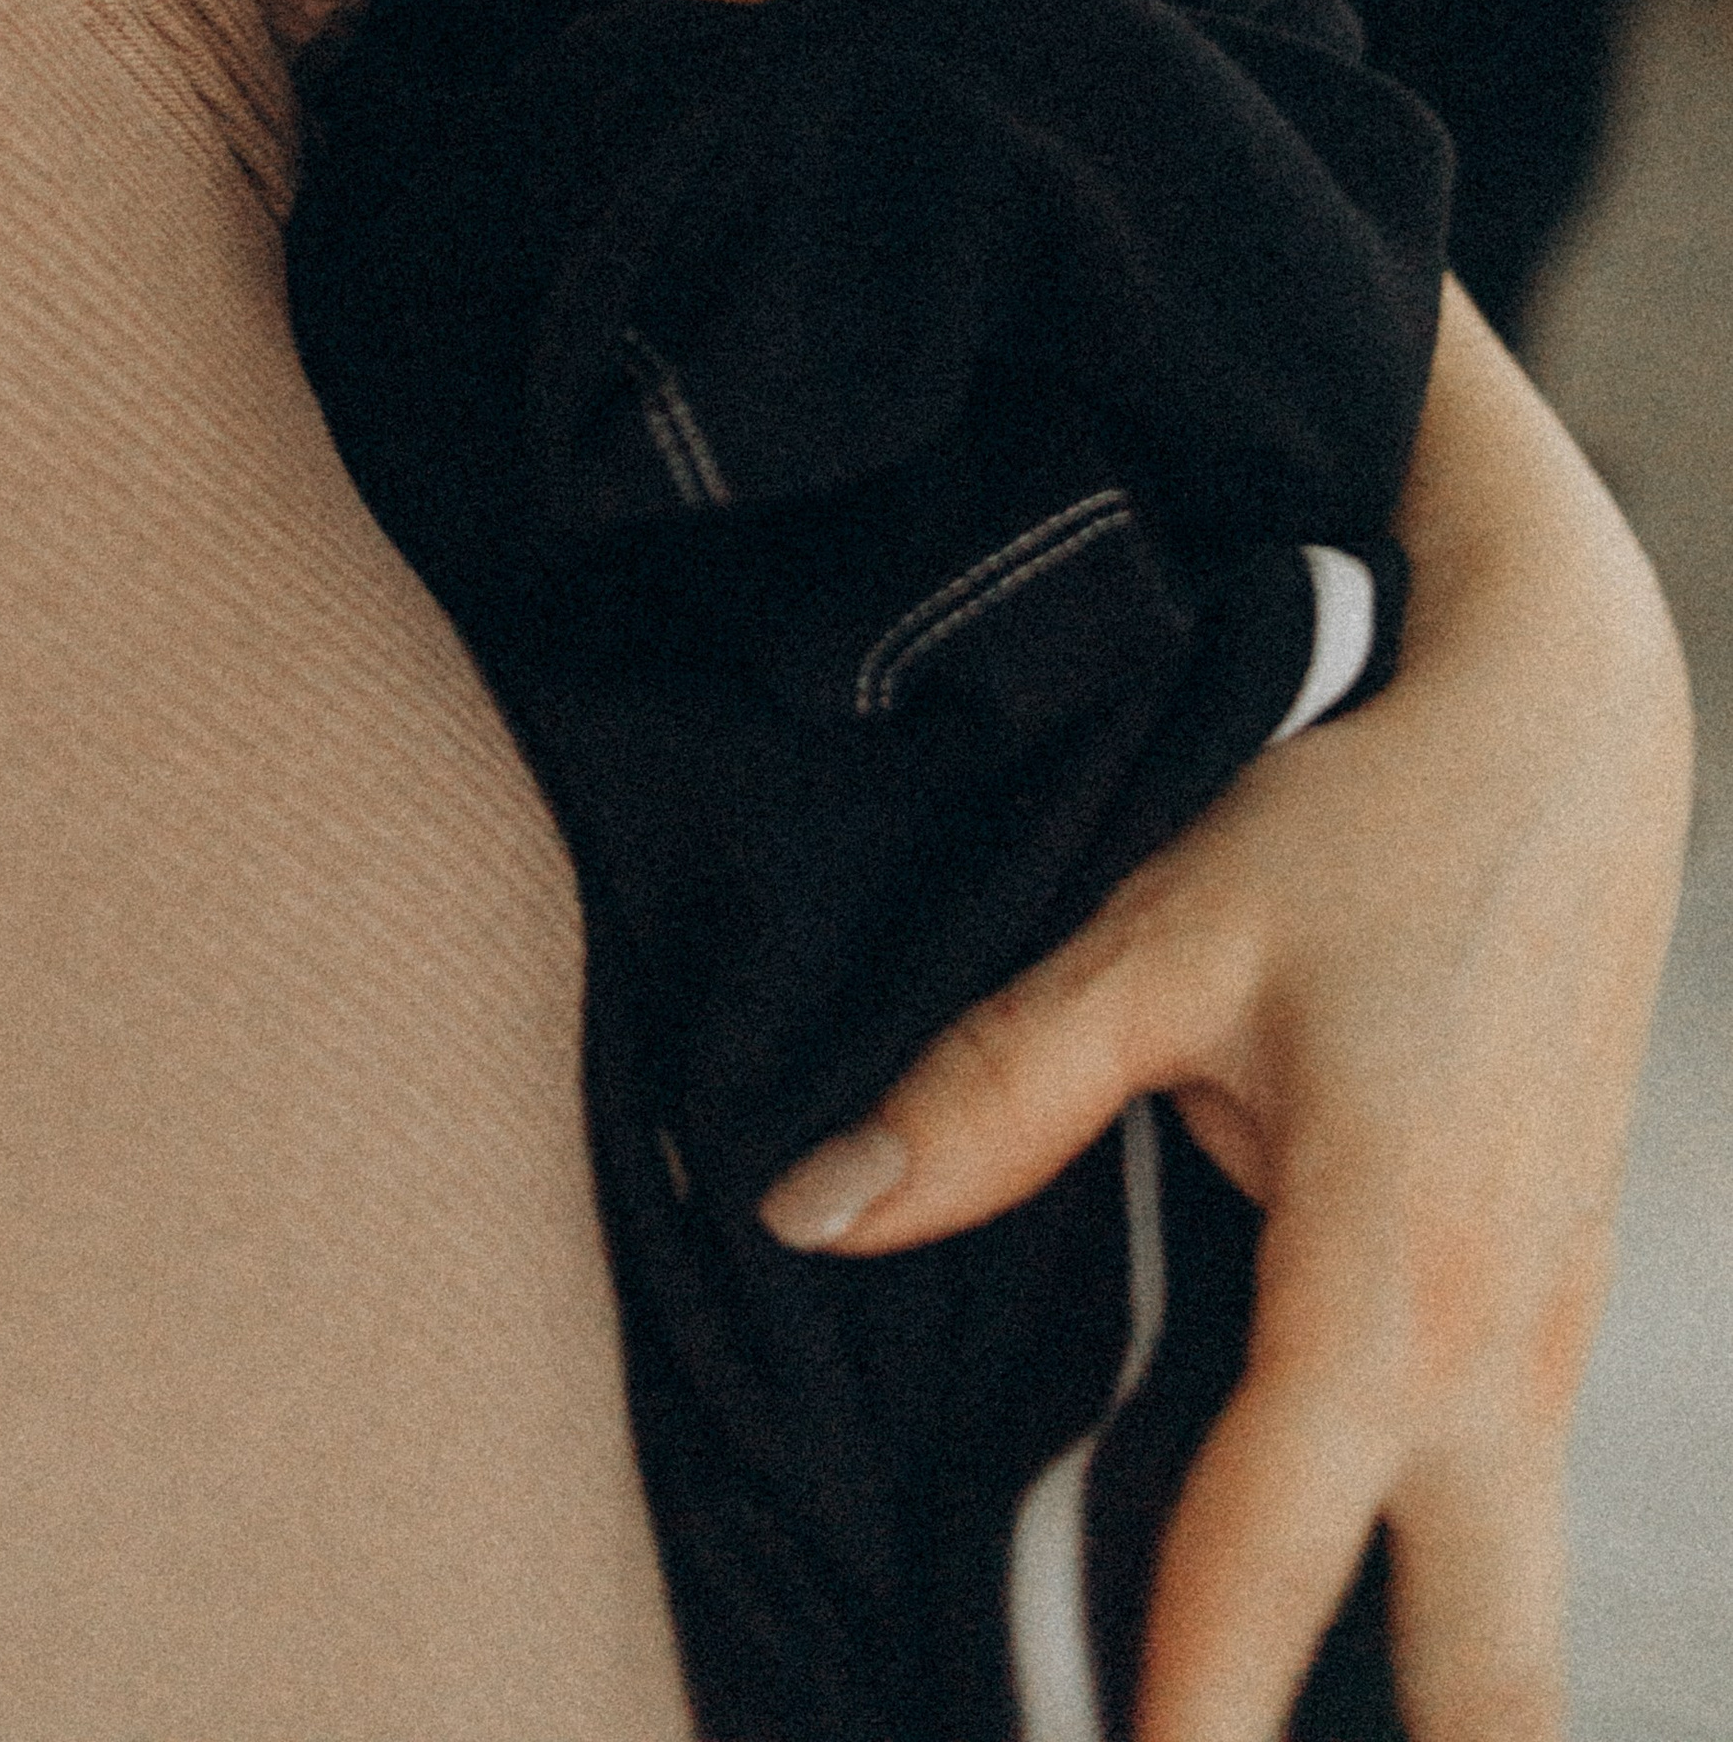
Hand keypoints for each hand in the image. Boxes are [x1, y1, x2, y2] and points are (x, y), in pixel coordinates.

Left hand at [760, 288, 1692, 1741]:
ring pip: (1511, 1625)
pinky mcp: (1557, 1315)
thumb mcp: (1163, 940)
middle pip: (1483, 1689)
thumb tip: (812, 1209)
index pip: (1261, 1566)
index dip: (1178, 1719)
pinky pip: (1502, 1522)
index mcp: (1385, 1280)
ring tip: (1252, 1728)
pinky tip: (1328, 1635)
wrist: (1574, 743)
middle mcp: (1495, 1356)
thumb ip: (988, 1093)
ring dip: (1418, 1710)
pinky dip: (1430, 1612)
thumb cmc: (1367, 833)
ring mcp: (1551, 1349)